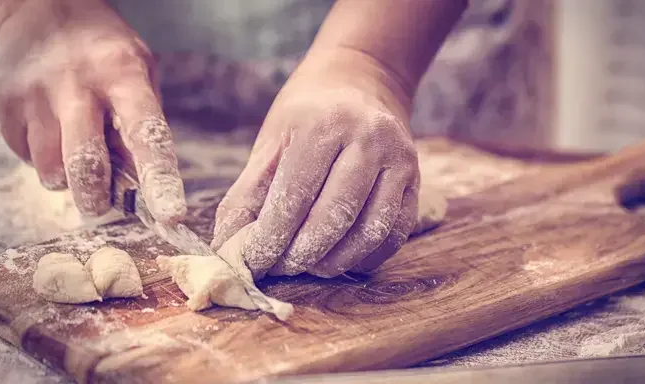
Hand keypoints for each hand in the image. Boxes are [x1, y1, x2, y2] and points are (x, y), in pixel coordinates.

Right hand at [0, 0, 184, 222]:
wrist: (41, 9)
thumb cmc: (104, 52)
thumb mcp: (139, 73)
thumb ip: (142, 124)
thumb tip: (142, 187)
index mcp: (122, 74)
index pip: (146, 136)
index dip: (159, 180)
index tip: (171, 218)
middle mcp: (75, 84)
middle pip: (84, 163)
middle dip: (95, 197)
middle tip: (100, 204)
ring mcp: (33, 94)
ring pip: (51, 170)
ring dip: (67, 176)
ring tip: (74, 144)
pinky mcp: (3, 105)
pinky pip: (26, 157)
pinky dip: (43, 157)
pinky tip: (50, 128)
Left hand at [211, 53, 419, 278]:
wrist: (362, 80)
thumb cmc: (309, 112)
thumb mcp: (272, 140)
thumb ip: (249, 193)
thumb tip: (228, 246)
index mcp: (325, 123)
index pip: (295, 196)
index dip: (272, 238)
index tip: (254, 262)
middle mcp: (368, 139)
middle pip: (334, 216)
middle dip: (303, 254)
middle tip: (282, 268)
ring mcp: (399, 160)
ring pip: (370, 230)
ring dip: (337, 260)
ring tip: (311, 267)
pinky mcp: (415, 180)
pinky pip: (396, 232)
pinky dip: (368, 255)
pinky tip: (344, 260)